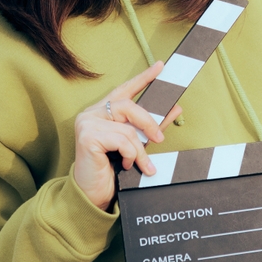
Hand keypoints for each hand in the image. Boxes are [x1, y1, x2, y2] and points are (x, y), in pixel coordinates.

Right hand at [73, 61, 182, 209]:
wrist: (92, 195)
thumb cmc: (111, 168)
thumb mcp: (134, 144)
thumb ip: (151, 126)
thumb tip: (175, 109)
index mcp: (102, 111)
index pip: (124, 89)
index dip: (143, 78)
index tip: (160, 66)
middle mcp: (91, 113)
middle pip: (128, 105)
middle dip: (148, 121)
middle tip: (160, 138)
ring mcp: (87, 123)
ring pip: (127, 127)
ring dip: (139, 149)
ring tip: (143, 164)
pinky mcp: (87, 137)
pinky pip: (121, 140)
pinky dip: (130, 154)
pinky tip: (125, 165)